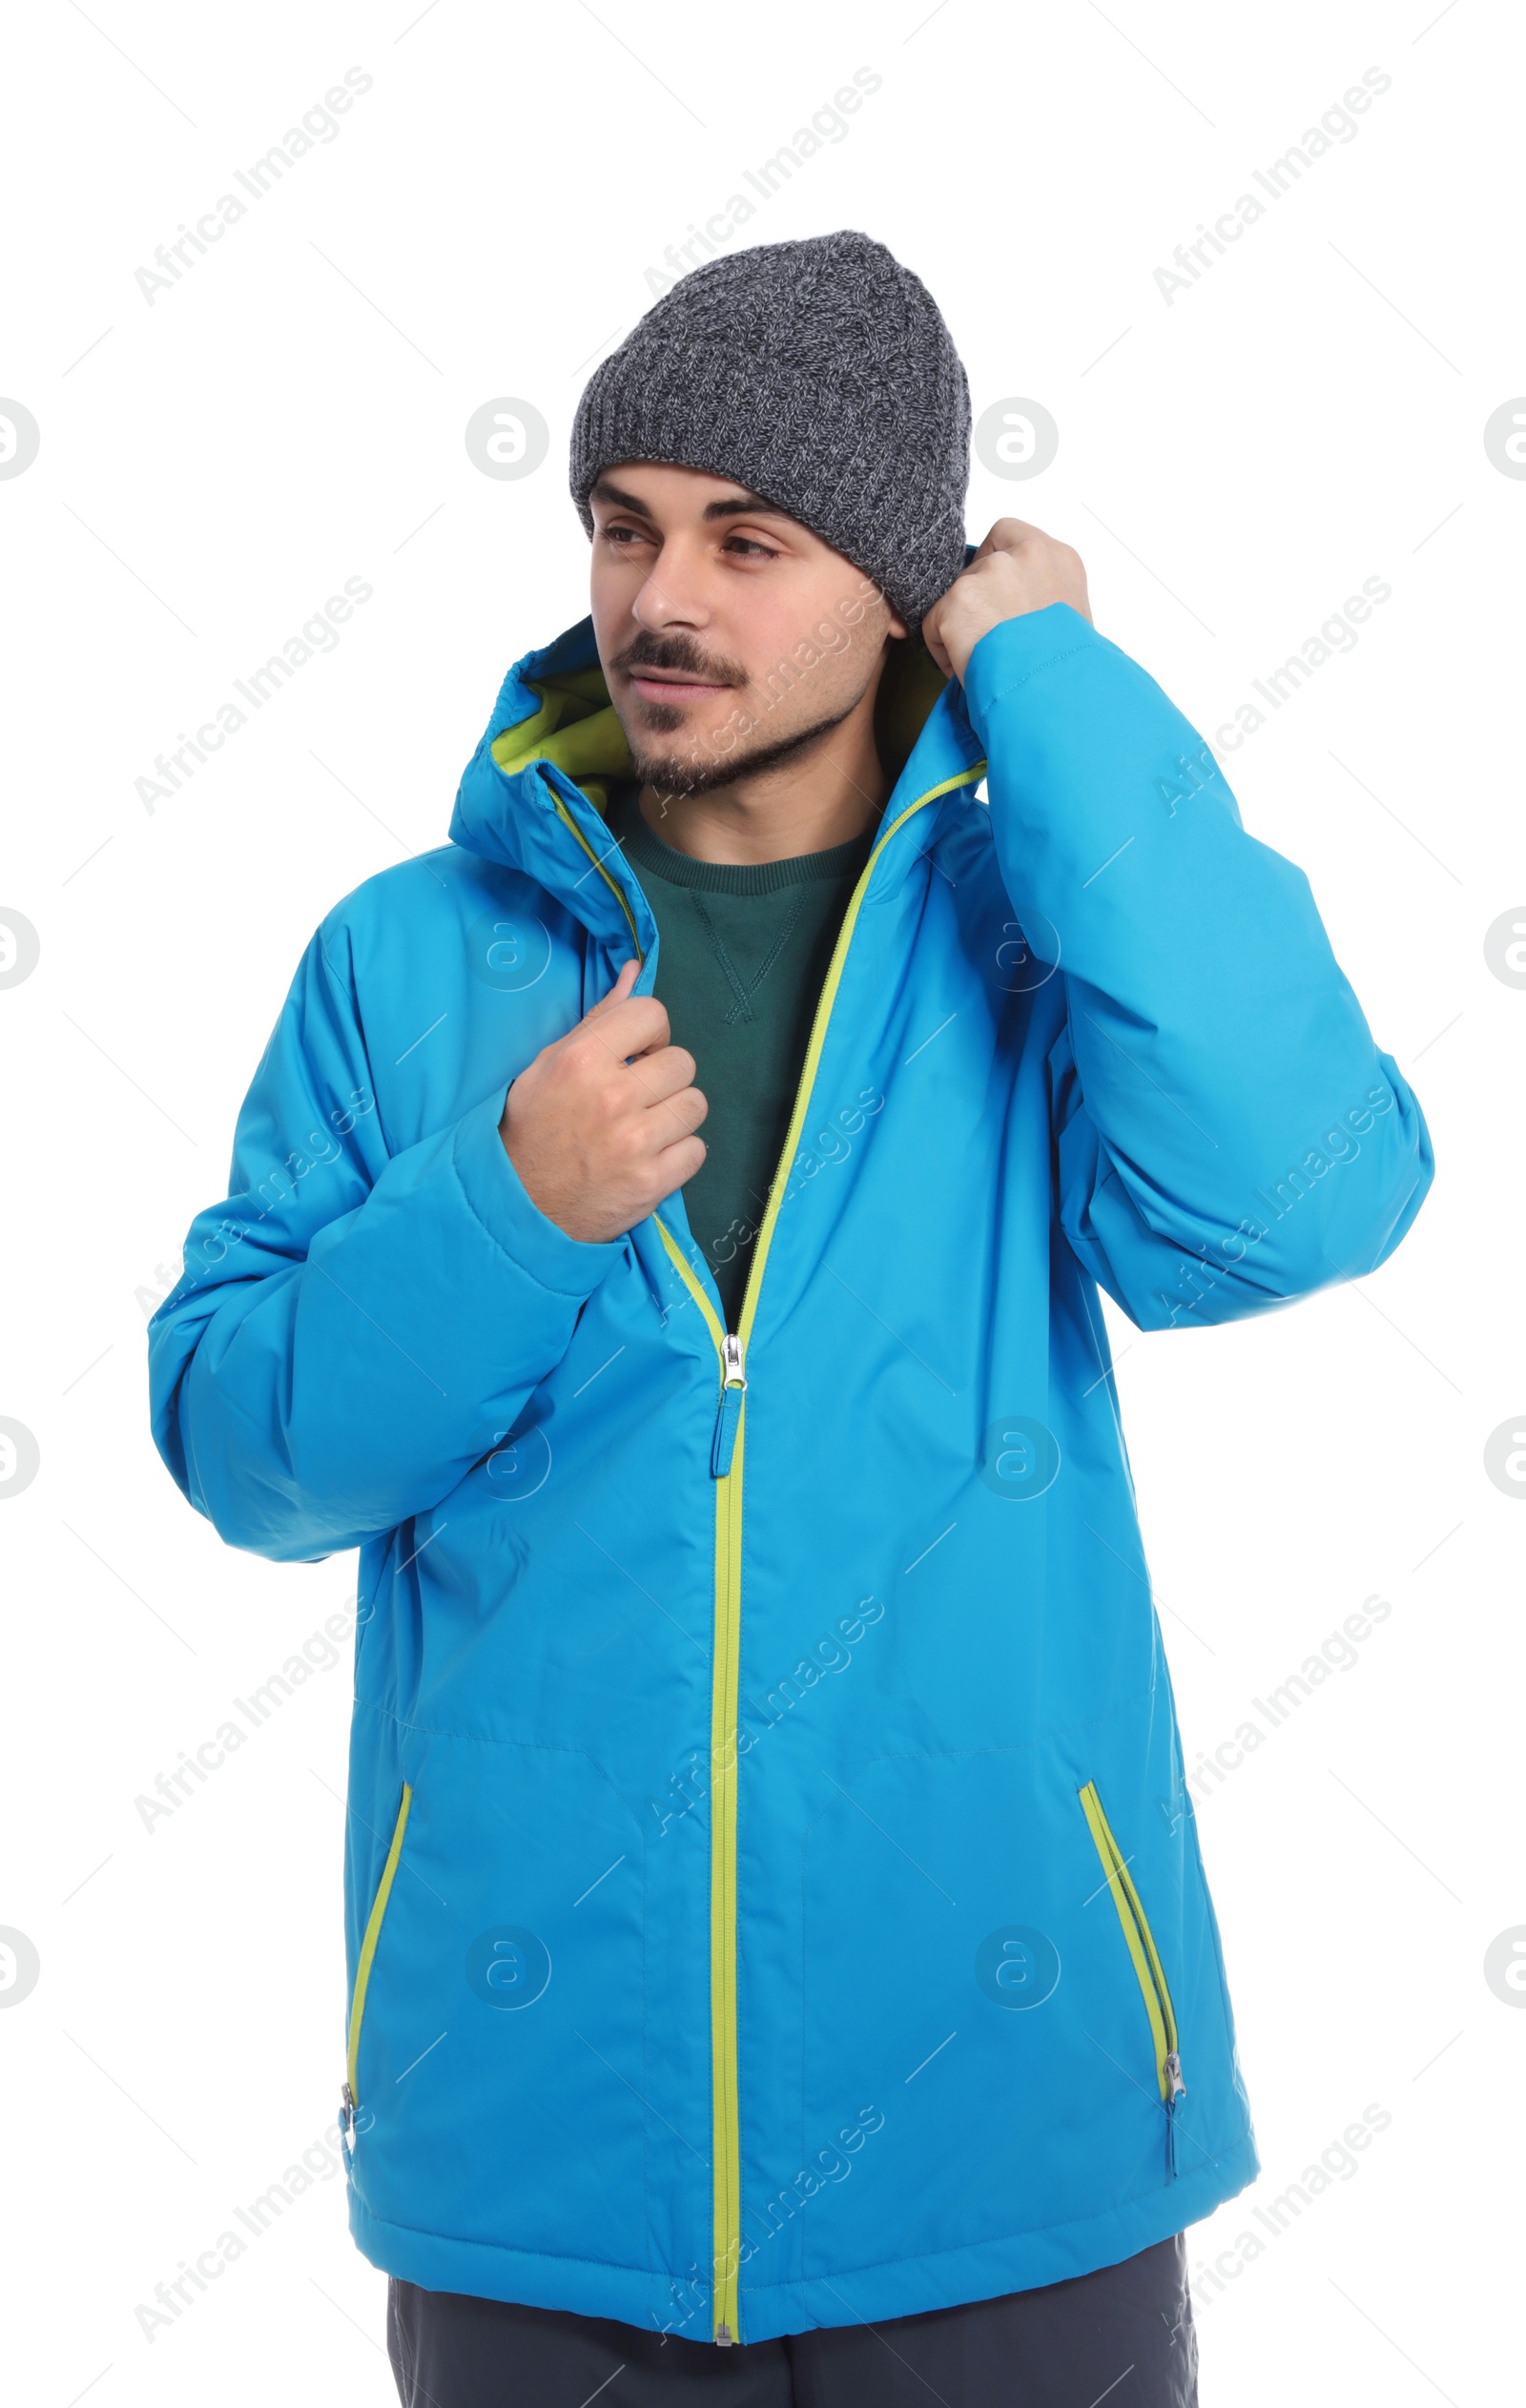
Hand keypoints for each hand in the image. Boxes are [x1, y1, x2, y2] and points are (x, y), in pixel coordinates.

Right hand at [499, 957, 707, 1242]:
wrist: (518, 1206)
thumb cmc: (532, 1129)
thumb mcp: (550, 1065)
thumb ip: (599, 1019)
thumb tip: (635, 974)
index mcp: (582, 1059)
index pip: (653, 1015)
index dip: (652, 1033)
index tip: (640, 1054)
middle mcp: (612, 1097)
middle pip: (682, 1062)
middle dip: (664, 1077)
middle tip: (639, 1097)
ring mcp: (635, 1142)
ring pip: (695, 1105)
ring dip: (675, 1115)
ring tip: (646, 1127)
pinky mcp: (652, 1183)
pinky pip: (697, 1150)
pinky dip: (679, 1154)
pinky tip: (651, 1157)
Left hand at [921, 518, 1091, 684]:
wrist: (1055, 695)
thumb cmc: (1068, 670)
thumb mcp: (1074, 621)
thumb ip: (1045, 599)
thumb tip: (1021, 611)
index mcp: (1058, 557)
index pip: (1009, 535)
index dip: (993, 565)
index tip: (995, 597)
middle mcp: (1026, 554)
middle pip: (977, 566)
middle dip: (977, 603)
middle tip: (988, 639)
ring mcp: (991, 573)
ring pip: (957, 595)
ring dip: (962, 627)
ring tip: (982, 661)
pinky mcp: (959, 599)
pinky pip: (935, 623)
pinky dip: (943, 649)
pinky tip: (966, 669)